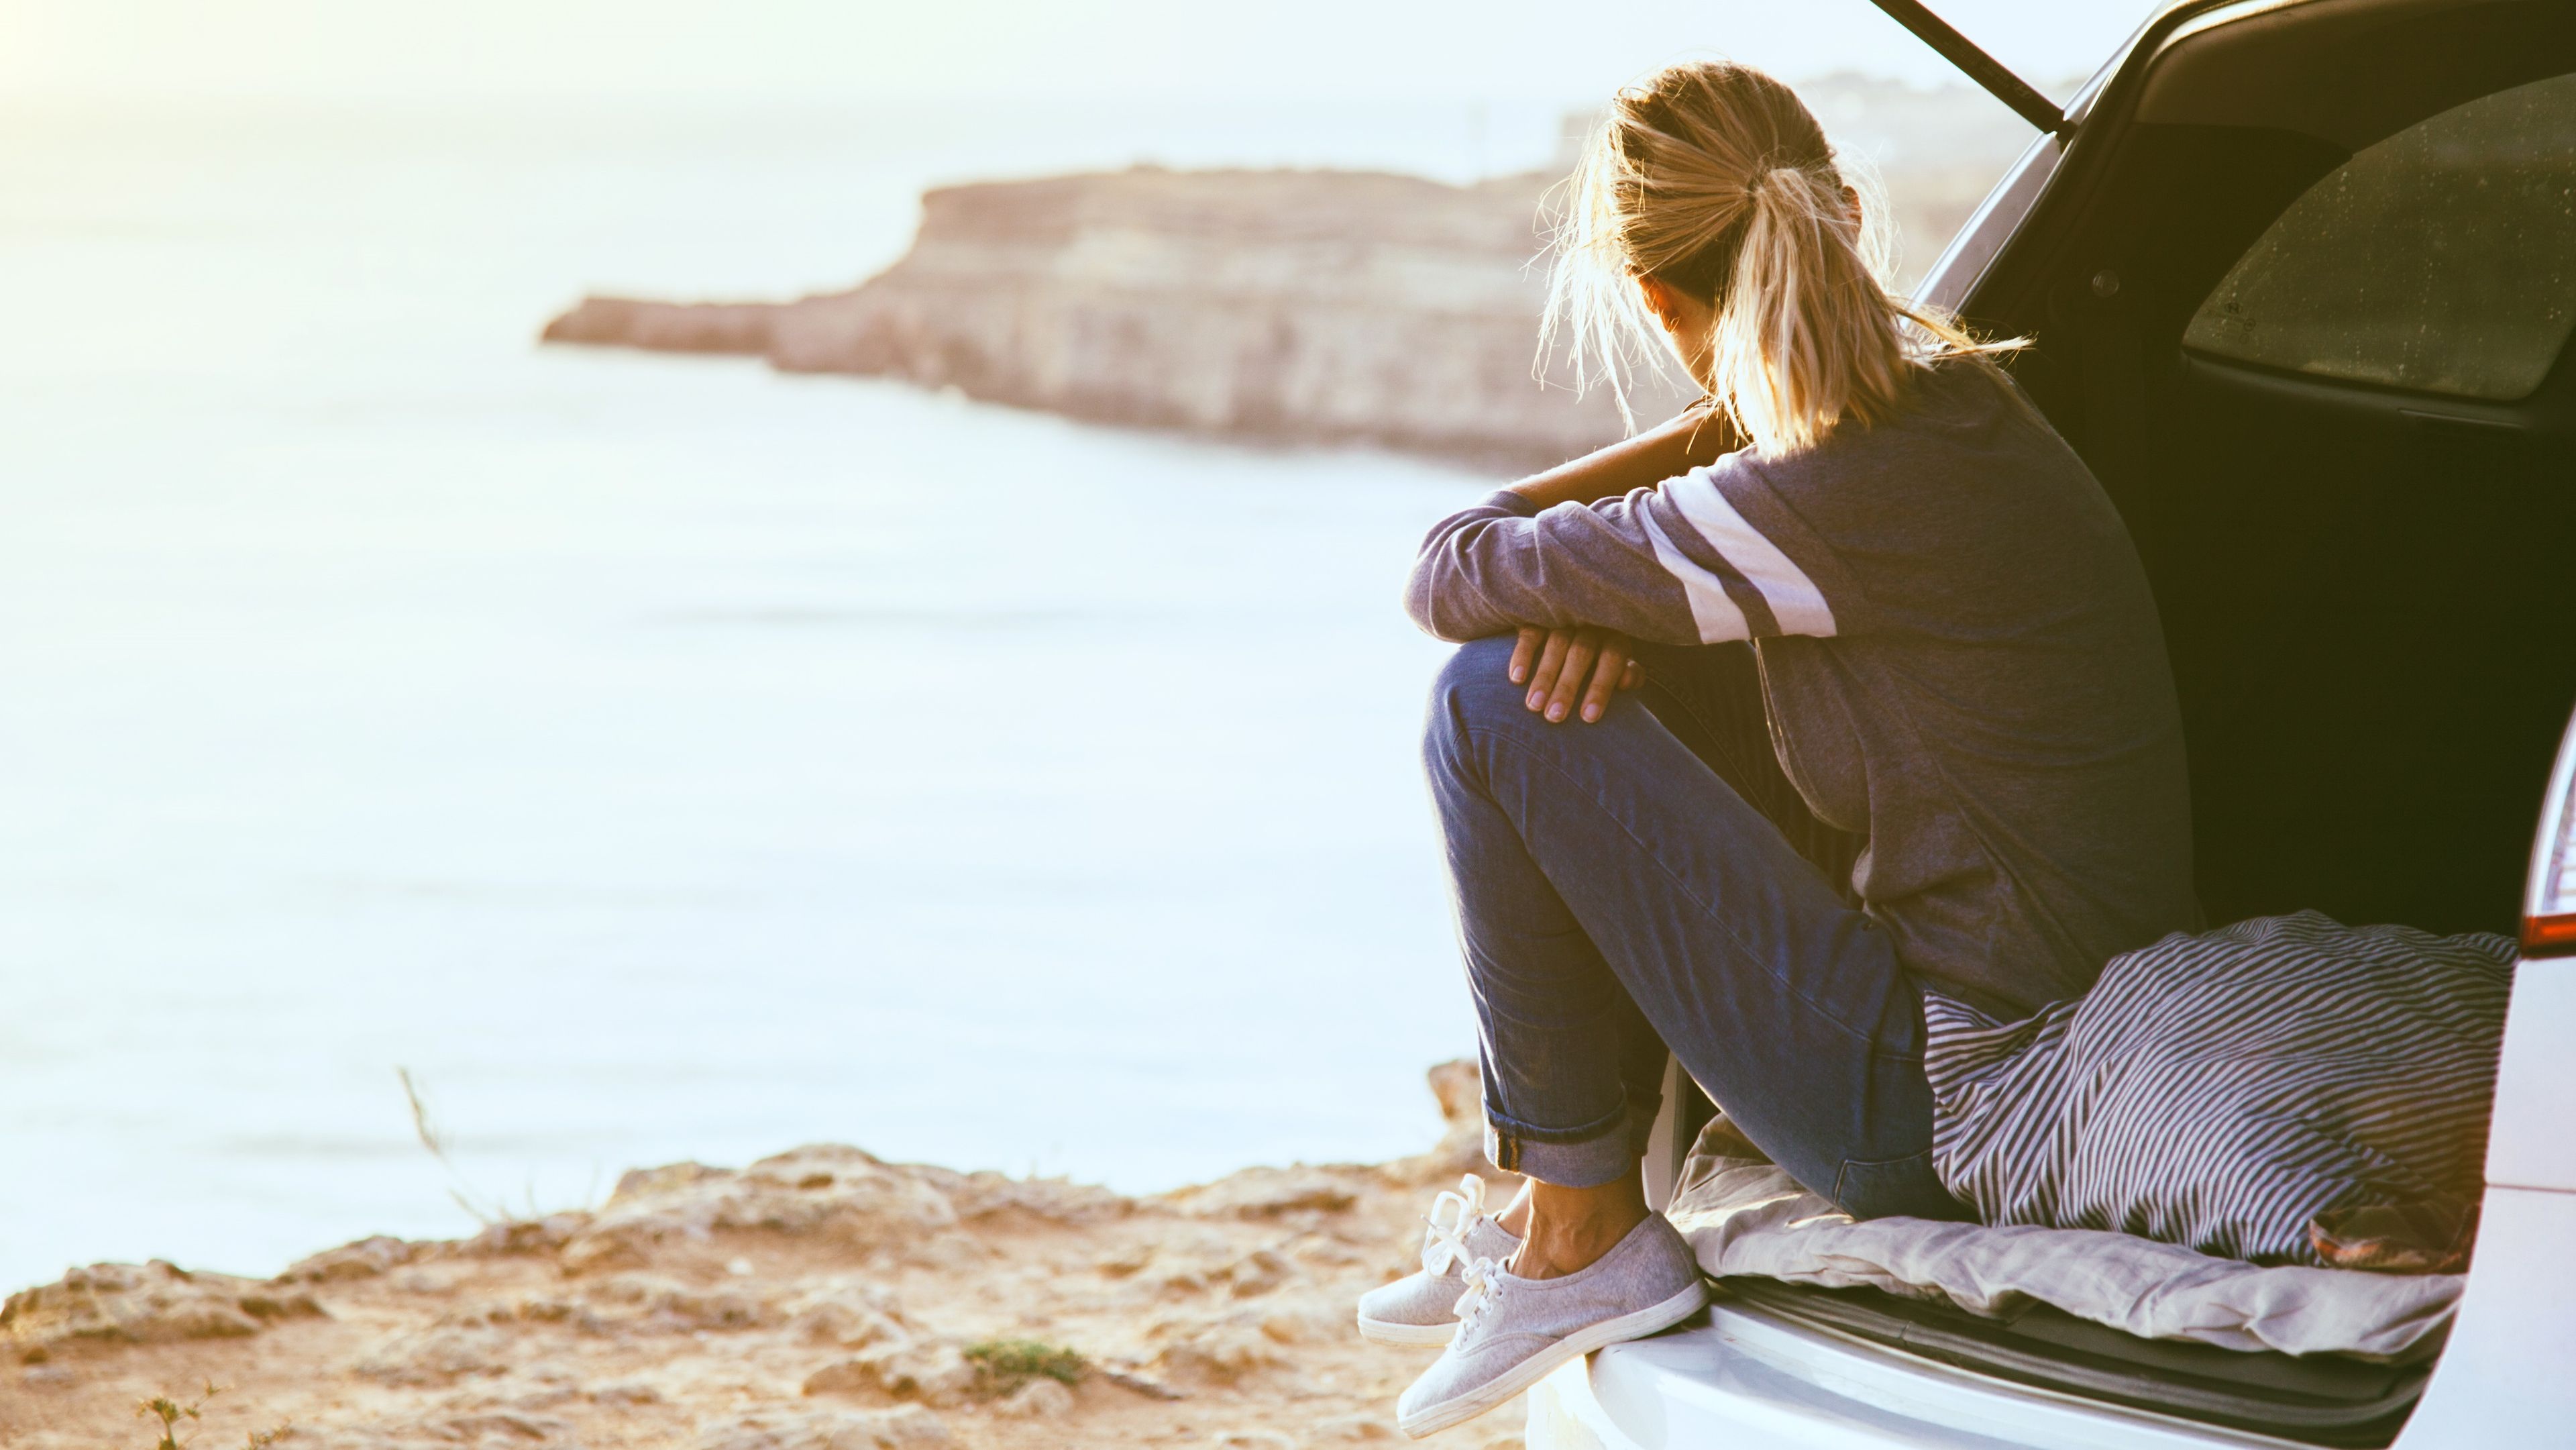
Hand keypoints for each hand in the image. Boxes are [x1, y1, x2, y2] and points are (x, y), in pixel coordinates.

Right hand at [1508, 626, 1644, 723]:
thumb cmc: (1603, 660)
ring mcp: (1564, 618)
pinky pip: (1531, 633)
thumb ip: (1629, 674)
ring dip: (1544, 677)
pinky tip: (1516, 680)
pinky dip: (1523, 656)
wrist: (1579, 625)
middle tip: (1554, 717)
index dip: (1601, 687)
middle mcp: (1591, 624)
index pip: (1612, 659)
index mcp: (1615, 636)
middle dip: (1567, 687)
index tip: (1588, 718)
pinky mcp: (1538, 616)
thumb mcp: (1620, 666)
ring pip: (1556, 645)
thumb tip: (1625, 681)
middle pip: (1581, 653)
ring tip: (1534, 707)